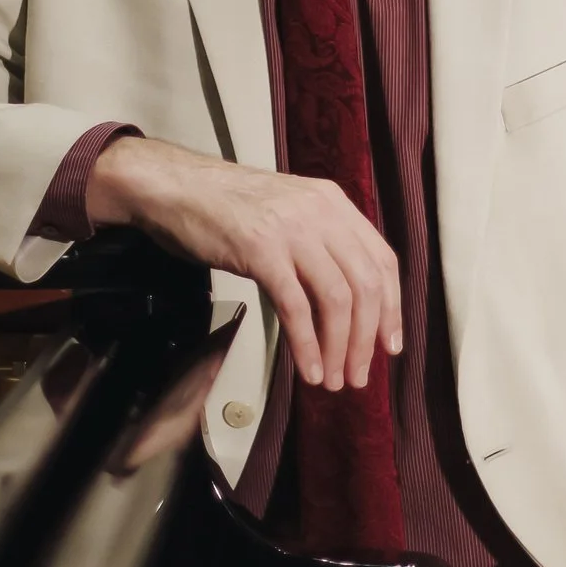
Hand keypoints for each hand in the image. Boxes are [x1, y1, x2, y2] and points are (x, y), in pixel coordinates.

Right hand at [87, 136, 400, 391]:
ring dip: (339, 348)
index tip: (388, 346)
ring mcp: (291, 229)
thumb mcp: (286, 212)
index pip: (382, 260)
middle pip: (365, 285)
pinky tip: (308, 368)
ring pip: (337, 299)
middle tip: (357, 375)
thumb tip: (342, 302)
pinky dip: (307, 344)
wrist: (173, 186)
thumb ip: (318, 242)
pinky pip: (296, 306)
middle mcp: (320, 212)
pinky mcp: (261, 249)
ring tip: (332, 380)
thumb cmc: (223, 206)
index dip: (392, 308)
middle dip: (366, 339)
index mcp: (332, 202)